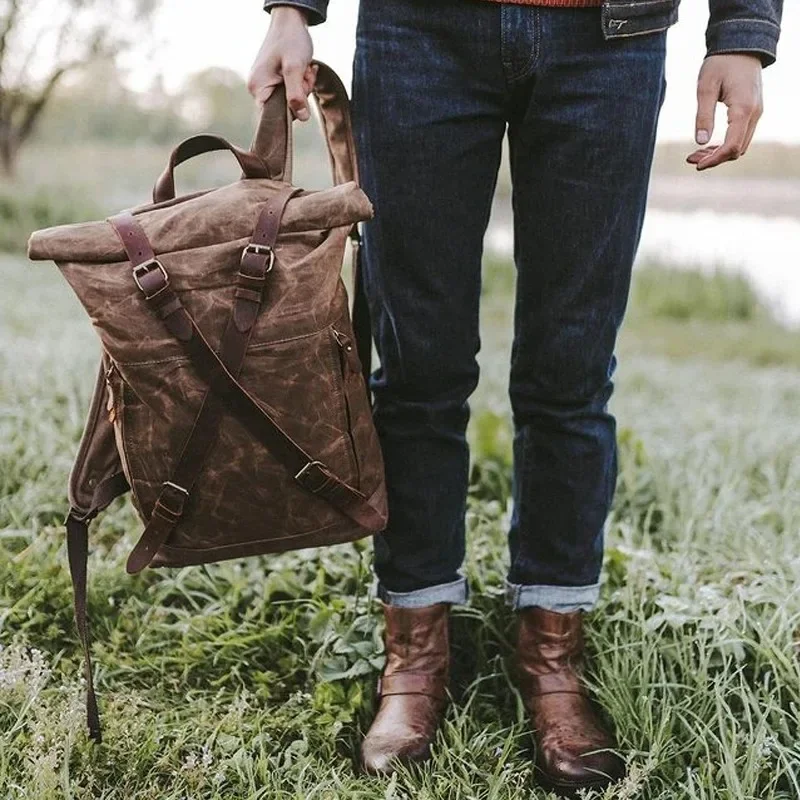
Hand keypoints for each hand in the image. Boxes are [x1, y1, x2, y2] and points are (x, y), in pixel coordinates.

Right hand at [247, 7, 317, 120]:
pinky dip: (301, 82)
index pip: (274, 116)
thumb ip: (296, 95)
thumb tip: (301, 118)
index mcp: (257, 88)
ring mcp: (265, 84)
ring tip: (304, 69)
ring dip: (303, 87)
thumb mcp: (295, 68)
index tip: (301, 91)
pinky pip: (290, 91)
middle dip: (300, 94)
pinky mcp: (273, 80)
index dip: (291, 109)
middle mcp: (257, 88)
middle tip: (304, 75)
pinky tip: (303, 69)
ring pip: (290, 99)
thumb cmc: (291, 40)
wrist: (291, 20)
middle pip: (284, 108)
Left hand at [687, 54, 762, 170]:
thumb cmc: (721, 63)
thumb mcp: (705, 87)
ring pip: (740, 145)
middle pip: (737, 150)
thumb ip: (703, 115)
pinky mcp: (752, 112)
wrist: (740, 46)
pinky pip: (740, 136)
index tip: (696, 165)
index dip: (714, 159)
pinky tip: (707, 145)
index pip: (732, 146)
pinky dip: (725, 144)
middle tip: (690, 158)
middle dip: (714, 159)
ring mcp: (756, 113)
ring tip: (695, 154)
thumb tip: (701, 142)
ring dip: (719, 153)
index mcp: (743, 109)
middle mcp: (754, 114)